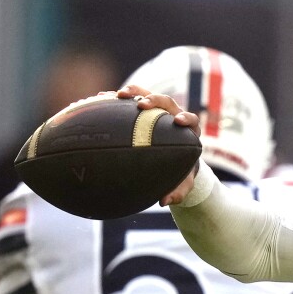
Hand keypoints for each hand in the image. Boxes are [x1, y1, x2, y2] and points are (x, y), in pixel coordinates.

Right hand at [119, 86, 202, 206]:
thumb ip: (177, 192)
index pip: (191, 120)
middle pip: (167, 101)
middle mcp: (174, 115)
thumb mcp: (182, 183)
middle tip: (141, 105)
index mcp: (188, 131)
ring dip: (134, 92)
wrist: (174, 158)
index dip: (185, 118)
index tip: (177, 120)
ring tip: (117, 95)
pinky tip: (101, 97)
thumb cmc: (180, 170)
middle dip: (154, 100)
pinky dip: (117, 98)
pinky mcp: (144, 108)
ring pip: (147, 94)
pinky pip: (131, 98)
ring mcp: (158, 109)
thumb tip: (164, 201)